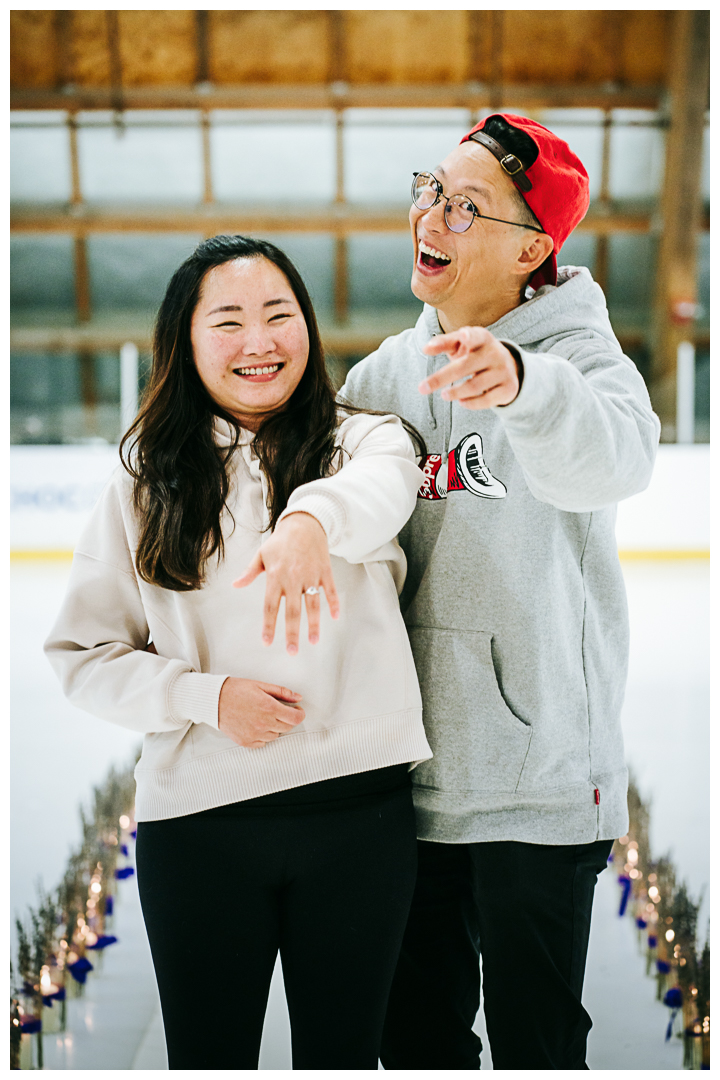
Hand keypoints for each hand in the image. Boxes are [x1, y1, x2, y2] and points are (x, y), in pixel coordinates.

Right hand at [218, 677, 304, 747]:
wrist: (214, 700)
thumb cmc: (235, 690)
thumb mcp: (261, 685)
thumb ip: (282, 692)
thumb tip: (298, 698)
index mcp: (269, 708)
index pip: (295, 718)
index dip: (299, 714)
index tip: (297, 710)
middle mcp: (263, 723)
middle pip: (287, 727)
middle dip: (286, 718)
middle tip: (278, 710)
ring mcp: (254, 734)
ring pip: (275, 736)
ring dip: (274, 727)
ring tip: (263, 716)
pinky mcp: (246, 742)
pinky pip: (262, 743)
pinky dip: (262, 735)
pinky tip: (255, 724)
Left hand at [233, 512, 339, 653]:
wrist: (304, 523)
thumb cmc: (281, 540)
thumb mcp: (261, 555)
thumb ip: (250, 572)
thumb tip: (235, 585)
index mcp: (276, 576)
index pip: (270, 606)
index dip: (269, 625)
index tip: (267, 641)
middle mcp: (293, 578)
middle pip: (292, 611)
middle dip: (292, 633)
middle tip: (292, 651)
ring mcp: (311, 576)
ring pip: (313, 605)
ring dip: (314, 625)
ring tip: (313, 641)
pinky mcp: (324, 572)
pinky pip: (330, 591)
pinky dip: (334, 603)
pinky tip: (336, 617)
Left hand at [419, 327, 520, 408]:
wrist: (509, 367)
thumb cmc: (476, 354)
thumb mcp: (462, 345)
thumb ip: (444, 343)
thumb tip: (426, 348)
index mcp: (483, 338)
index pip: (476, 336)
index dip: (469, 336)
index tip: (463, 336)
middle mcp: (496, 353)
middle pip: (465, 366)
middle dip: (441, 378)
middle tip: (422, 388)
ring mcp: (504, 371)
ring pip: (475, 386)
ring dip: (456, 392)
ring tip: (444, 395)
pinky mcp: (509, 388)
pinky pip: (487, 400)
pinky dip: (471, 403)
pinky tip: (461, 402)